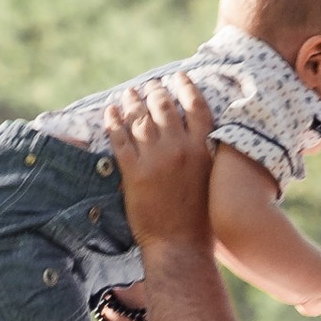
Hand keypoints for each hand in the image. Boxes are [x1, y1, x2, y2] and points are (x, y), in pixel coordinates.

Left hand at [102, 72, 217, 248]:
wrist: (180, 245)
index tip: (178, 76)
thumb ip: (203, 152)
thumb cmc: (200, 217)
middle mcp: (179, 148)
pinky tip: (110, 112)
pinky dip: (113, 123)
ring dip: (133, 102)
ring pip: (140, 119)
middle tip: (150, 86)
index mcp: (202, 149)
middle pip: (164, 108)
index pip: (196, 107)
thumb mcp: (209, 177)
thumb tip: (195, 133)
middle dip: (156, 92)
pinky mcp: (133, 173)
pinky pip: (119, 140)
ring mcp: (155, 159)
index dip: (186, 87)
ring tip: (128, 94)